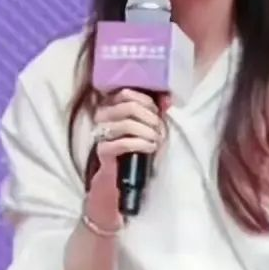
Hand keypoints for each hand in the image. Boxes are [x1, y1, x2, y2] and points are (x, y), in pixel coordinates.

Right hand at [85, 89, 168, 219]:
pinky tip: (150, 147)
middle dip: (150, 118)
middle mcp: (102, 116)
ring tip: (156, 140)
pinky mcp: (103, 150)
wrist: (121, 176)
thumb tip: (168, 99)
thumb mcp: (147, 126)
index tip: (158, 113)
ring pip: (127, 123)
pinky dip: (141, 144)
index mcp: (110, 105)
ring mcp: (101, 133)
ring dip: (148, 131)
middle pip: (128, 106)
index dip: (147, 101)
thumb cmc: (135, 148)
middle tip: (159, 130)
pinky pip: (123, 142)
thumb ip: (154, 111)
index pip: (126, 93)